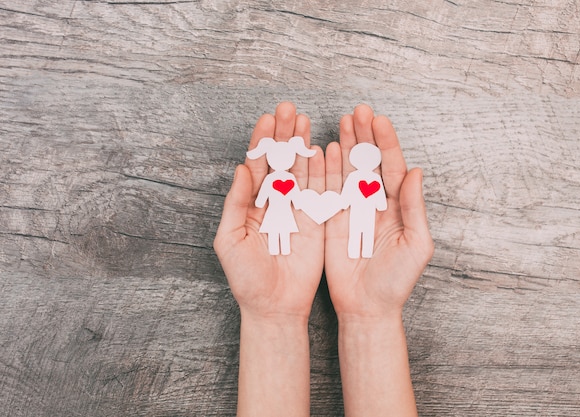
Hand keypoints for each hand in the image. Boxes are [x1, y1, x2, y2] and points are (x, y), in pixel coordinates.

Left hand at [213, 102, 324, 321]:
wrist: (274, 306)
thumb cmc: (246, 277)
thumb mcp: (230, 239)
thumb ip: (236, 203)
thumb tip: (241, 168)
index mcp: (252, 204)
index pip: (257, 165)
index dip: (262, 142)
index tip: (267, 118)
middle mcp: (275, 202)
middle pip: (281, 161)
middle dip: (283, 135)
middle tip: (288, 109)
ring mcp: (297, 210)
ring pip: (301, 171)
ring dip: (303, 146)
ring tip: (304, 121)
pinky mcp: (316, 221)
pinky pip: (320, 192)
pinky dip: (323, 171)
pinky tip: (323, 150)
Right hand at [324, 104, 433, 319]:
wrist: (366, 306)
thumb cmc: (396, 281)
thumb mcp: (415, 244)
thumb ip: (415, 208)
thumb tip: (417, 172)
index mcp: (398, 206)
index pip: (393, 167)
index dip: (386, 143)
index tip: (379, 119)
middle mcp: (375, 203)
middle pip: (369, 162)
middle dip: (365, 136)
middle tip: (359, 111)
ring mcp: (352, 209)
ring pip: (348, 170)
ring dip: (346, 146)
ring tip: (342, 121)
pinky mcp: (332, 220)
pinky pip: (329, 190)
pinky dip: (327, 170)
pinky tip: (324, 150)